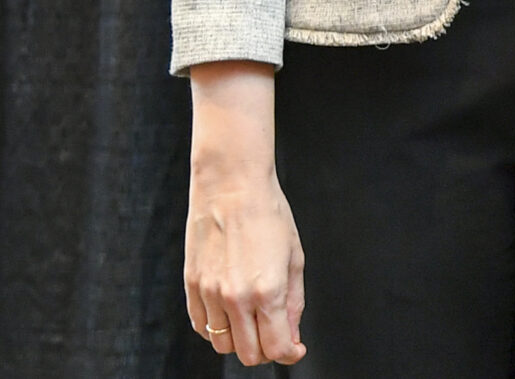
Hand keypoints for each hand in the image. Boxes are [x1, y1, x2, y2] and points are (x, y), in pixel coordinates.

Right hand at [184, 63, 307, 365]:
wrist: (231, 187)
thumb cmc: (269, 216)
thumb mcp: (295, 258)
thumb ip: (293, 304)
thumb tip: (291, 339)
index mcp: (267, 291)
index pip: (275, 348)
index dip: (288, 353)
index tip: (295, 347)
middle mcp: (235, 298)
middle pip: (248, 354)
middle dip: (266, 349)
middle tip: (276, 332)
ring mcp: (209, 294)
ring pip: (222, 344)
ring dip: (240, 339)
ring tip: (254, 317)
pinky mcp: (191, 287)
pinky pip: (201, 326)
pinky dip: (217, 327)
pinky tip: (232, 310)